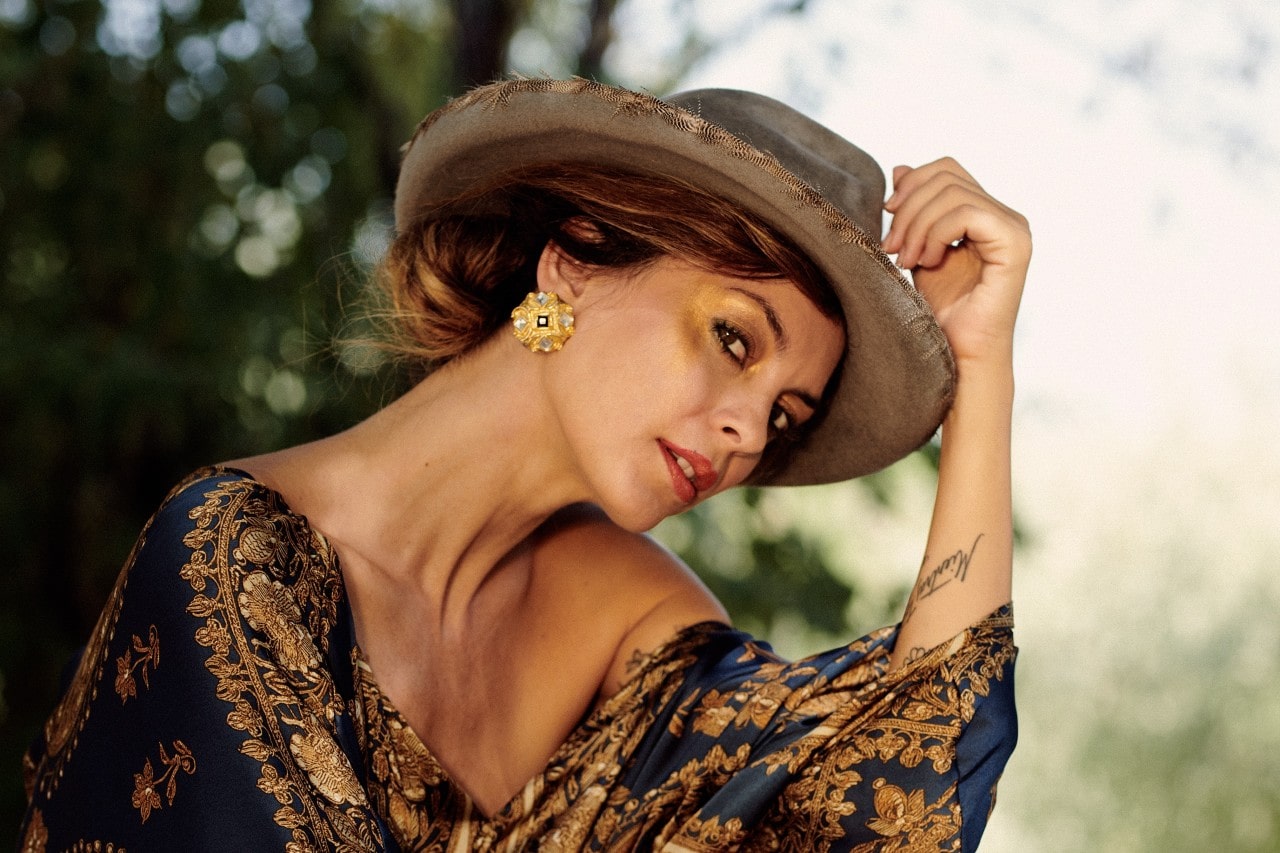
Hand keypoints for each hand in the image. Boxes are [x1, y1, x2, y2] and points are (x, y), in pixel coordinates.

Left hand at [881, 158, 1030, 368]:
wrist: (956, 353)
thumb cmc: (940, 310)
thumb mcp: (916, 249)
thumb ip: (913, 211)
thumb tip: (900, 168)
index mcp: (985, 213)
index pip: (947, 171)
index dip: (912, 184)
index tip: (886, 215)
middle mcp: (1005, 216)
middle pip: (947, 177)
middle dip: (908, 208)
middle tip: (891, 247)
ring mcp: (1014, 228)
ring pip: (953, 194)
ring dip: (917, 226)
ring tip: (906, 260)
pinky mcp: (1014, 245)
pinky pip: (967, 214)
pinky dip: (936, 234)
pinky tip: (928, 261)